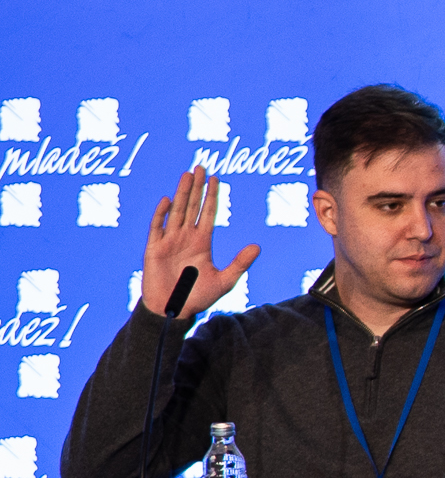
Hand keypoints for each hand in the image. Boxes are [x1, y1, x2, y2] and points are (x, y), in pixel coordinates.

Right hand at [141, 166, 261, 321]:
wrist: (173, 310)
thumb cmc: (198, 297)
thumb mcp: (225, 281)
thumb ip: (240, 263)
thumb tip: (257, 246)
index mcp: (202, 242)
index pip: (208, 213)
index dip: (212, 196)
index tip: (217, 179)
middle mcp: (186, 237)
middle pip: (192, 206)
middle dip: (197, 187)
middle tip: (201, 167)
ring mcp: (169, 241)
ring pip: (177, 211)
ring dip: (182, 193)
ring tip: (187, 175)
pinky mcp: (154, 249)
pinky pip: (157, 228)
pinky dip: (162, 214)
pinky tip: (168, 200)